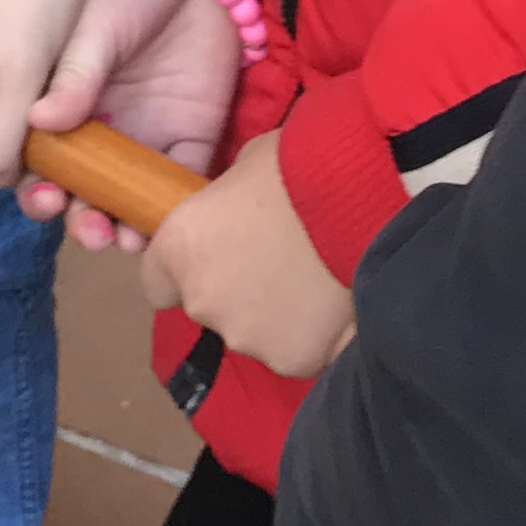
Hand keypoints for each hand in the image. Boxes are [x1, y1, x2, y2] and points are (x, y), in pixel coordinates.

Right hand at [17, 0, 244, 251]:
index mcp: (66, 105)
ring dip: (124, 224)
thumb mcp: (91, 24)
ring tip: (122, 237)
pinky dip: (174, 210)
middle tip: (88, 229)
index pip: (44, 162)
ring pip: (131, 198)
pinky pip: (184, 184)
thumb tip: (38, 124)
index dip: (39, 189)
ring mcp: (148, 137)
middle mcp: (103, 131)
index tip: (43, 198)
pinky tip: (167, 223)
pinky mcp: (193, 136)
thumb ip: (73, 74)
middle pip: (86, 191)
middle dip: (82, 219)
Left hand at [139, 130, 354, 378]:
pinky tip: (337, 303)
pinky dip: (310, 334)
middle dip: (235, 287)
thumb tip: (238, 206)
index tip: (215, 252)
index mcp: (181, 248)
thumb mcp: (252, 162)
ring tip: (315, 280)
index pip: (155, 281)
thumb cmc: (305, 167)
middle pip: (207, 305)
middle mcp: (202, 301)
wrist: (369, 206)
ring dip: (272, 312)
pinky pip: (293, 349)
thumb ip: (229, 195)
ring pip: (251, 330)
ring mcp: (247, 338)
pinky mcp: (293, 363)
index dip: (184, 268)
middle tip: (279, 259)